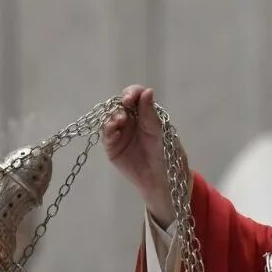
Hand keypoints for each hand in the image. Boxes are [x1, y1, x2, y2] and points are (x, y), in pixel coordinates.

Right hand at [102, 85, 183, 226]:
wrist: (161, 180)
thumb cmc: (165, 154)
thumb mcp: (160, 132)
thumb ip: (151, 114)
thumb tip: (147, 91)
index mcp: (144, 114)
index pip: (136, 96)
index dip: (132, 93)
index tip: (130, 98)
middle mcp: (130, 120)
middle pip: (119, 104)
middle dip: (120, 104)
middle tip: (124, 108)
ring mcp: (120, 133)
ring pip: (110, 118)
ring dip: (113, 117)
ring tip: (120, 122)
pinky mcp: (112, 147)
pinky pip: (106, 136)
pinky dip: (108, 131)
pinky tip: (115, 132)